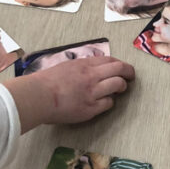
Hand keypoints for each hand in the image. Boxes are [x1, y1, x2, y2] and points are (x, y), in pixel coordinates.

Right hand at [5, 56, 134, 132]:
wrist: (38, 96)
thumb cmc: (47, 81)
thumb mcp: (67, 66)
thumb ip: (82, 66)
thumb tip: (95, 67)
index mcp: (85, 64)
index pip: (111, 60)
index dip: (121, 64)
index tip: (123, 68)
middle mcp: (92, 76)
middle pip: (119, 70)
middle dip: (129, 72)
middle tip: (131, 77)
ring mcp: (92, 92)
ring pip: (117, 85)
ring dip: (122, 87)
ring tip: (120, 90)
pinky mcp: (90, 108)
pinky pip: (108, 103)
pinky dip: (109, 102)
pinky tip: (104, 102)